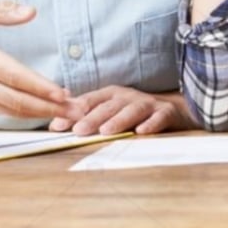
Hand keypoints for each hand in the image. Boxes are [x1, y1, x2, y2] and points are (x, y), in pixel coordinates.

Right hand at [0, 0, 82, 121]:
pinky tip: (48, 112)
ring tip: (73, 115)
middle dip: (51, 107)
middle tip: (80, 111)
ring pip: (13, 112)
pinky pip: (4, 113)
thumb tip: (32, 12)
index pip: (11, 74)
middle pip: (16, 100)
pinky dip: (28, 115)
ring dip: (44, 114)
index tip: (62, 93)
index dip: (38, 86)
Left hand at [48, 87, 191, 135]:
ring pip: (132, 110)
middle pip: (109, 106)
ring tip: (106, 131)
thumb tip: (54, 125)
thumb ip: (86, 117)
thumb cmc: (134, 113)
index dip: (74, 112)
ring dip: (119, 120)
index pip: (90, 101)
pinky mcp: (166, 112)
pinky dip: (151, 124)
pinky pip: (159, 117)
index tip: (57, 126)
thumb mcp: (111, 111)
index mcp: (112, 95)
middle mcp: (128, 97)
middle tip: (79, 130)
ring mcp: (148, 104)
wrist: (173, 110)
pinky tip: (142, 132)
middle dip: (93, 117)